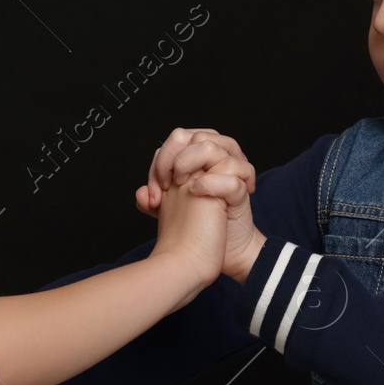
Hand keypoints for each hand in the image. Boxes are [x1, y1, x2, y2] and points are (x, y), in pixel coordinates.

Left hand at [139, 132, 263, 282]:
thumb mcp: (168, 211)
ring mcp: (230, 170)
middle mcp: (214, 158)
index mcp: (196, 157)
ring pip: (212, 147)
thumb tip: (141, 194)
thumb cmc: (194, 224)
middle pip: (194, 136)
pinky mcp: (242, 187)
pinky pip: (230, 173)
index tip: (154, 194)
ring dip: (190, 162)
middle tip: (166, 187)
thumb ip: (152, 201)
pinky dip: (210, 182)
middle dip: (172, 160)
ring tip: (183, 187)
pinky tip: (196, 193)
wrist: (217, 248)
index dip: (160, 164)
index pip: (175, 142)